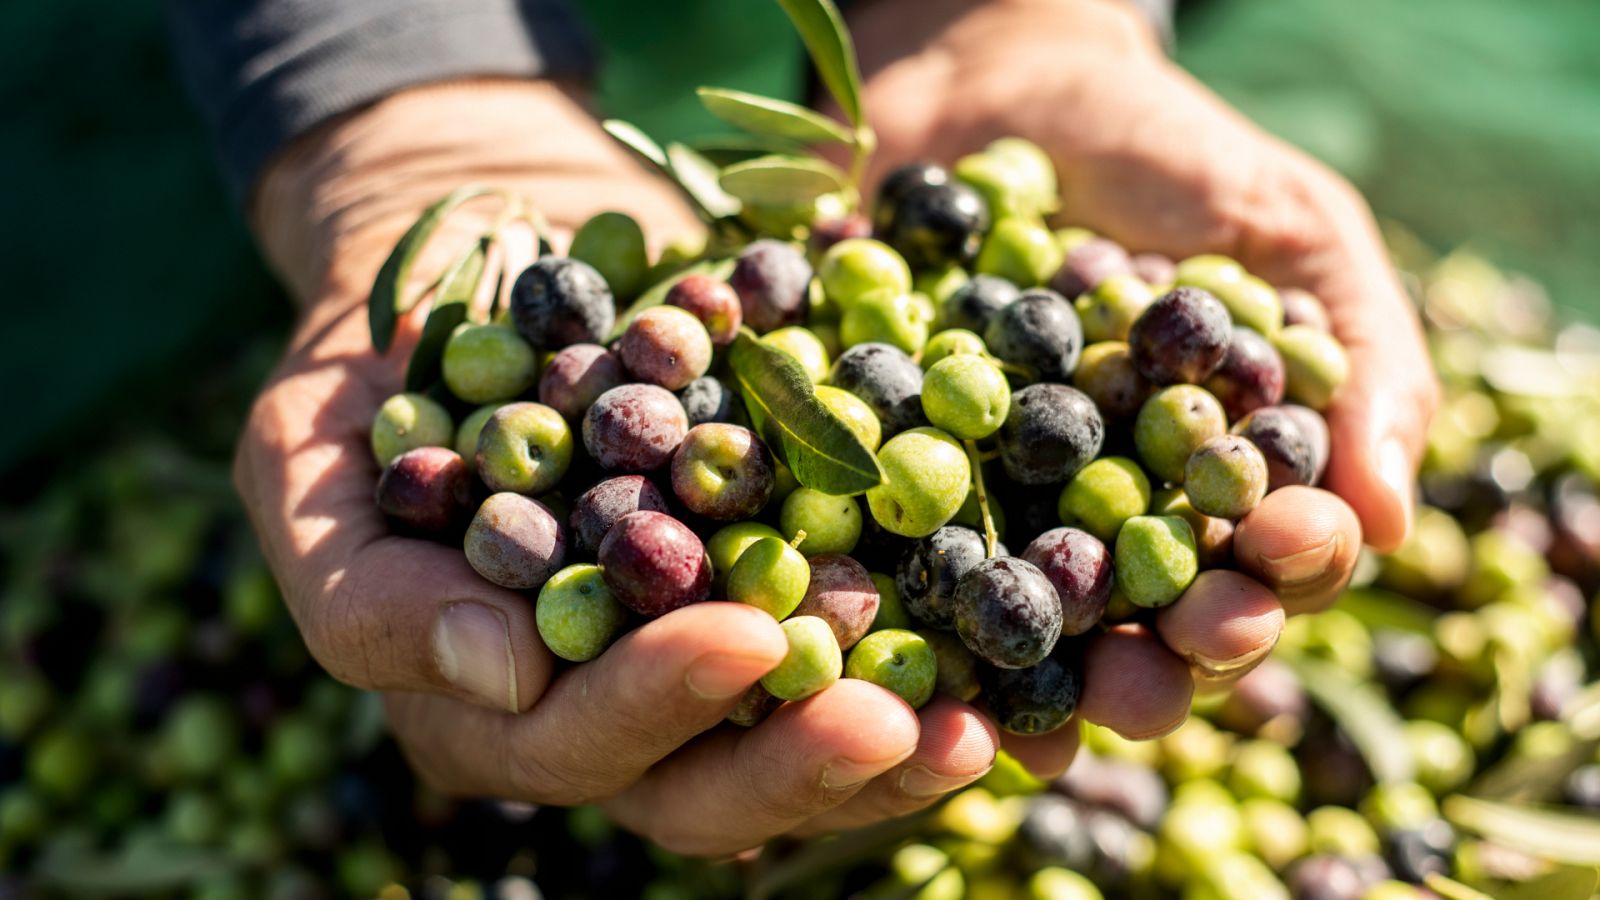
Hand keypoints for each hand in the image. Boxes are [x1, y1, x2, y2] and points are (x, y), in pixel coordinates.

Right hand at [236, 79, 1012, 856]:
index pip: (568, 743)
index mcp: (483, 699)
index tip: (742, 637)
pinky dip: (942, 661)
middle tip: (900, 721)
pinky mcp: (782, 594)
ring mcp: (697, 661)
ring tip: (983, 722)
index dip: (653, 706)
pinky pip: (866, 655)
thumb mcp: (302, 455)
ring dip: (893, 746)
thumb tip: (501, 676)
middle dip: (797, 762)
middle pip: (701, 786)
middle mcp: (598, 708)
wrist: (499, 259)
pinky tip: (1017, 660)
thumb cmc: (377, 366)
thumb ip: (367, 583)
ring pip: (796, 748)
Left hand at [844, 0, 1436, 724]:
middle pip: (1141, 632)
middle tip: (1146, 676)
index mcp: (1214, 487)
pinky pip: (885, 562)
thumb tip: (1387, 513)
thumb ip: (1353, 353)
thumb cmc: (1163, 154)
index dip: (1275, 581)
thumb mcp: (1284, 226)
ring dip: (1027, 681)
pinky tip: (884, 640)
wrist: (993, 84)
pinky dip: (884, 604)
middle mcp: (1107, 525)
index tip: (1273, 564)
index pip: (1262, 567)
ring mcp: (993, 515)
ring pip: (1018, 631)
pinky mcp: (884, 486)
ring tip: (1029, 714)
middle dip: (1155, 667)